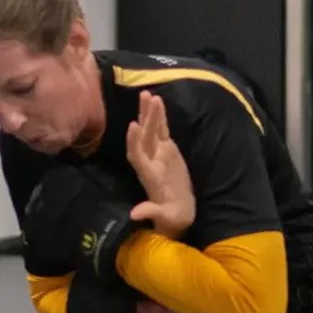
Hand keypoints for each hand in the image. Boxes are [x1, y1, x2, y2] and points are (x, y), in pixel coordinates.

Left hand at [125, 91, 195, 238]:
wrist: (179, 214)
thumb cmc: (172, 218)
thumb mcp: (165, 218)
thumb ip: (151, 212)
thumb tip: (135, 214)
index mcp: (149, 175)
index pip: (137, 155)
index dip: (134, 142)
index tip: (133, 126)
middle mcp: (150, 161)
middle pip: (145, 137)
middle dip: (145, 118)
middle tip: (146, 98)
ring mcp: (158, 154)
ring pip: (151, 130)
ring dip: (149, 113)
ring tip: (149, 94)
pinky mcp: (167, 150)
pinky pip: (162, 131)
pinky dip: (160, 117)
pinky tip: (159, 102)